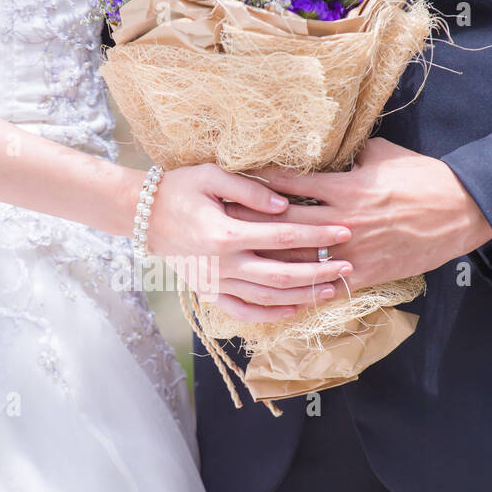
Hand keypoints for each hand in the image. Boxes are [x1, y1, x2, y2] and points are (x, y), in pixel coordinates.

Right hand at [146, 165, 353, 322]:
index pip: (283, 237)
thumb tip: (286, 206)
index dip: (317, 235)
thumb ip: (250, 190)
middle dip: (319, 272)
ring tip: (332, 289)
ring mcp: (215, 283)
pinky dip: (270, 314)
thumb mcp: (211, 176)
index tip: (345, 231)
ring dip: (302, 296)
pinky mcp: (208, 293)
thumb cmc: (179, 188)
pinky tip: (294, 310)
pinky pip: (243, 311)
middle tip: (349, 266)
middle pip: (282, 275)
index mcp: (226, 234)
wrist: (142, 216)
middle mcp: (222, 264)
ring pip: (267, 298)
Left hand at [242, 139, 491, 291]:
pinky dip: (302, 289)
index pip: (291, 183)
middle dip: (252, 221)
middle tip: (221, 219)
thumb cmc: (424, 178)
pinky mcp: (366, 273)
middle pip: (285, 222)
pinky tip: (278, 292)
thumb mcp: (385, 155)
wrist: (461, 211)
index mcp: (346, 187)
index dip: (261, 182)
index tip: (237, 180)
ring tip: (239, 256)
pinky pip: (327, 284)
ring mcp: (353, 250)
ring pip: (300, 257)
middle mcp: (343, 221)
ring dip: (269, 257)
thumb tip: (333, 150)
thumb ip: (352, 154)